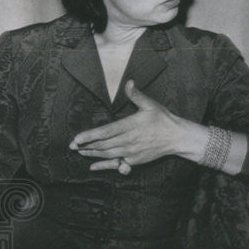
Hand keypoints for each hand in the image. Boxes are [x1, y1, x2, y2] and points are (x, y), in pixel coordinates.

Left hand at [70, 80, 192, 171]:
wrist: (177, 138)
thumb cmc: (163, 120)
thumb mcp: (151, 105)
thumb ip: (136, 95)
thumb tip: (129, 82)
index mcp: (130, 126)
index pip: (105, 132)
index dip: (89, 136)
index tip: (77, 138)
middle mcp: (128, 141)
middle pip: (102, 145)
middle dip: (86, 145)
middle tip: (72, 146)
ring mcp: (131, 152)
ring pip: (107, 155)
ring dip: (92, 154)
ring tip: (80, 152)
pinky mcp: (135, 160)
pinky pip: (116, 164)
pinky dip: (103, 165)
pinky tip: (93, 166)